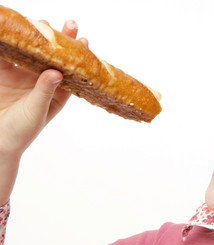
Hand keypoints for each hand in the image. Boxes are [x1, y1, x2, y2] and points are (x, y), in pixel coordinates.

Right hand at [0, 19, 87, 158]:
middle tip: (69, 25)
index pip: (71, 71)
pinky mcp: (4, 73)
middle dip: (60, 41)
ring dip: (36, 38)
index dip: (78, 56)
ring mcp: (23, 76)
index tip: (84, 41)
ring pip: (32, 52)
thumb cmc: (22, 132)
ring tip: (43, 22)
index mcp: (57, 93)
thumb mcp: (37, 111)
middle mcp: (42, 82)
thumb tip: (56, 72)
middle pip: (53, 57)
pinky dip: (10, 45)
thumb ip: (44, 91)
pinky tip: (13, 33)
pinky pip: (7, 57)